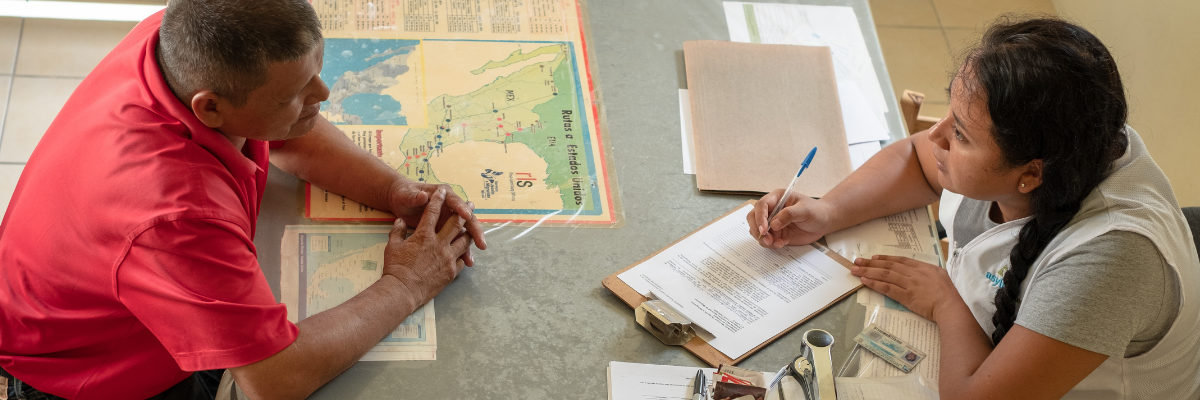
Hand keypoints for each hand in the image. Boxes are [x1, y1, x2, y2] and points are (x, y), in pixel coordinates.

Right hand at [382, 189, 472, 307]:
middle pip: (456, 223)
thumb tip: (400, 221)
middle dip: (464, 212)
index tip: (442, 191)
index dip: (438, 199)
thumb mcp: (392, 246)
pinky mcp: (451, 272)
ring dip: (469, 233)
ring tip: (473, 230)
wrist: (402, 291)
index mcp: (424, 235)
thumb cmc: (395, 268)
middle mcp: (439, 243)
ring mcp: (447, 258)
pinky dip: (463, 255)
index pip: (432, 211)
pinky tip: (465, 253)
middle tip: (471, 206)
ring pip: (464, 241)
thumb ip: (397, 231)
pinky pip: (462, 260)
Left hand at [386, 180, 485, 264]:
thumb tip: (423, 196)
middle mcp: (450, 207)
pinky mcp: (446, 230)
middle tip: (481, 242)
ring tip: (473, 258)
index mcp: (443, 194)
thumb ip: (414, 197)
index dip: (461, 208)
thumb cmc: (404, 196)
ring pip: (464, 232)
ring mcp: (449, 219)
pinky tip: (466, 262)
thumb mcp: (406, 195)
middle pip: (466, 218)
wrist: (399, 201)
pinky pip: (457, 241)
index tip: (466, 214)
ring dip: (470, 244)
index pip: (454, 201)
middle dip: (474, 230)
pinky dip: (462, 251)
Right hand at [747, 189, 833, 247]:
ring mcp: (772, 222)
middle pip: (753, 218)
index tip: (764, 229)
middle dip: (757, 230)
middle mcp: (771, 209)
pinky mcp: (776, 233)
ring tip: (777, 243)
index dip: (760, 217)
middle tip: (767, 239)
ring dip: (764, 239)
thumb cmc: (816, 211)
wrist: (823, 222)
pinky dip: (772, 244)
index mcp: (777, 198)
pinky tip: (782, 243)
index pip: (761, 205)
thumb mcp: (805, 210)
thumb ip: (789, 215)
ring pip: (757, 231)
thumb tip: (774, 224)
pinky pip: (767, 240)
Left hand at [850, 255, 961, 321]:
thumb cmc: (950, 295)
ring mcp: (910, 283)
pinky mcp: (906, 296)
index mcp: (924, 267)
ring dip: (868, 271)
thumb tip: (920, 274)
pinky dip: (874, 283)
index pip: (901, 260)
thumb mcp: (941, 278)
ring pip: (885, 275)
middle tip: (857, 261)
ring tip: (855, 269)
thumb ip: (928, 274)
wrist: (952, 306)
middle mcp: (915, 272)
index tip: (874, 258)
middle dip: (871, 263)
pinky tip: (865, 280)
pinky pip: (887, 288)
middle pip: (889, 266)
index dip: (885, 259)